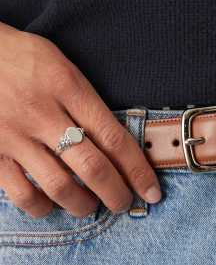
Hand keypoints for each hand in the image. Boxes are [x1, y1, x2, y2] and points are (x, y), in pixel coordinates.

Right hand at [0, 21, 160, 217]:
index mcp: (66, 86)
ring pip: (60, 186)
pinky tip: (51, 203)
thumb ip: (85, 101)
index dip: (138, 171)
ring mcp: (14, 135)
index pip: (114, 138)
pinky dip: (42, 207)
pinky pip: (22, 194)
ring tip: (89, 205)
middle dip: (116, 195)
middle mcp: (42, 113)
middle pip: (93, 168)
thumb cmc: (17, 56)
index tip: (152, 192)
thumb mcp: (58, 63)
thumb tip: (116, 146)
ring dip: (83, 205)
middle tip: (124, 204)